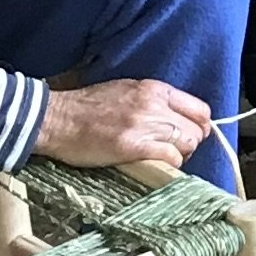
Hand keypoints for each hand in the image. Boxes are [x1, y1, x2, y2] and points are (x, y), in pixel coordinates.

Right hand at [35, 79, 213, 170]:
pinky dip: (169, 166)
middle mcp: (154, 105)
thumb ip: (153, 101)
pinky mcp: (135, 147)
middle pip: (197, 129)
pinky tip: (155, 166)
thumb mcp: (125, 91)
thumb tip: (174, 117)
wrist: (55, 119)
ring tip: (164, 159)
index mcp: (154, 89)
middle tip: (176, 151)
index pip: (200, 109)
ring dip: (181, 156)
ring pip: (188, 144)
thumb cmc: (85, 107)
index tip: (191, 135)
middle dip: (191, 143)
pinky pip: (171, 159)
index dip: (200, 126)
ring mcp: (145, 125)